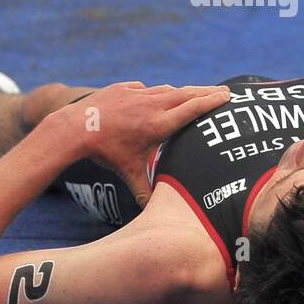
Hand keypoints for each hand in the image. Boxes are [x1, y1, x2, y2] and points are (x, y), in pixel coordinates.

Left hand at [58, 81, 230, 203]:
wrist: (76, 128)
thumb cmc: (106, 152)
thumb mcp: (128, 173)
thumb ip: (145, 192)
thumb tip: (155, 215)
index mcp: (159, 124)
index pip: (193, 108)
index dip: (212, 101)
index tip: (227, 96)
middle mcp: (152, 105)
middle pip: (187, 94)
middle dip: (207, 92)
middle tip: (223, 90)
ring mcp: (137, 93)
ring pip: (166, 90)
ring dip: (182, 92)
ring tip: (194, 94)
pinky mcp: (123, 88)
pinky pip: (144, 89)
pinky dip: (155, 93)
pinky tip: (156, 96)